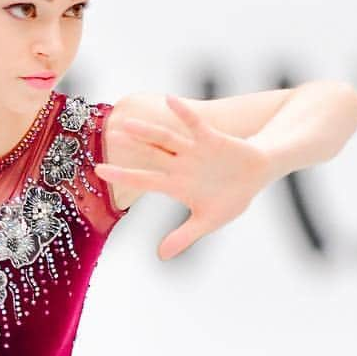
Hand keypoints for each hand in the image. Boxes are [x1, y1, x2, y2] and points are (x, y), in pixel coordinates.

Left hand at [94, 94, 272, 260]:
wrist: (258, 175)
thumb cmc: (232, 197)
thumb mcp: (208, 222)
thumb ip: (183, 236)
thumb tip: (160, 256)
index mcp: (175, 185)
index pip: (143, 179)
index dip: (122, 174)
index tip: (98, 170)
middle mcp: (180, 165)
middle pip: (150, 155)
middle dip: (131, 147)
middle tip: (107, 136)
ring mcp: (194, 151)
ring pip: (167, 138)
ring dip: (148, 131)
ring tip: (127, 122)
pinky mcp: (212, 138)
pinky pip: (195, 124)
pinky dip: (184, 113)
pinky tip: (169, 99)